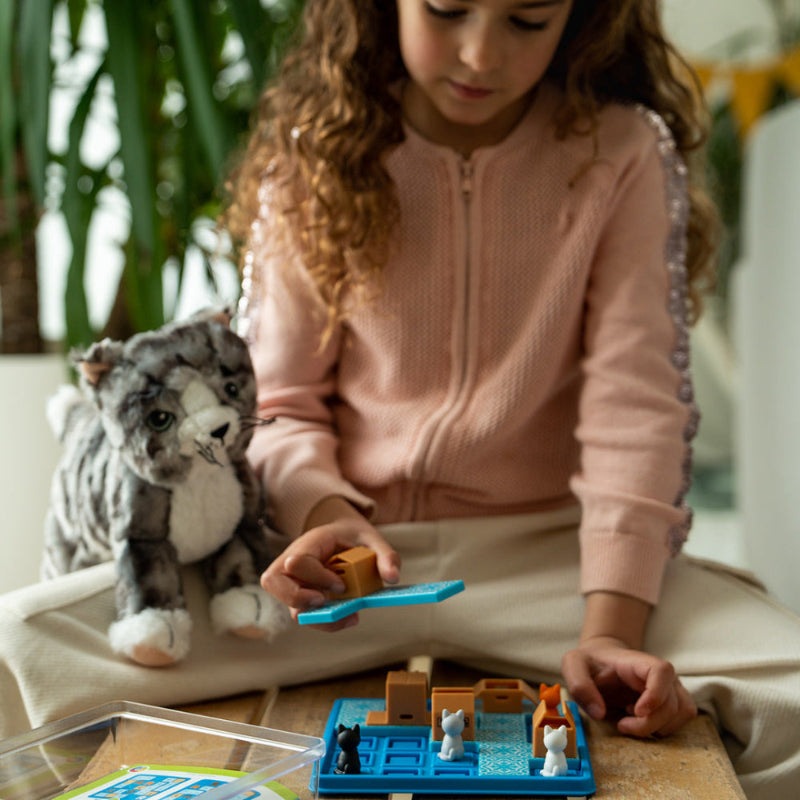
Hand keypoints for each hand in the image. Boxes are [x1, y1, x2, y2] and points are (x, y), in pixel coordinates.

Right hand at [260, 498, 400, 631]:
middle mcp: (291, 562)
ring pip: (287, 605)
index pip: (296, 561)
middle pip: (273, 582)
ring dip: (315, 616)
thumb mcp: (371, 537)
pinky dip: (325, 622)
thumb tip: (392, 578)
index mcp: (308, 543)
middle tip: (324, 601)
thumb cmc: (352, 536)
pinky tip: (349, 618)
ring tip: (346, 616)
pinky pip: (305, 616)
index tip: (341, 584)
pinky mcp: (302, 599)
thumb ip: (385, 554)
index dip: (317, 576)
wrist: (341, 536)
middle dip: (297, 597)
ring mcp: (293, 583)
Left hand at [561, 636, 696, 737]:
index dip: (655, 694)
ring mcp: (670, 687)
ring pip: (680, 713)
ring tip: (631, 719)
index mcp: (637, 662)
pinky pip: (682, 719)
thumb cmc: (590, 662)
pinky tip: (642, 721)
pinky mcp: (673, 700)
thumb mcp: (573, 665)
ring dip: (657, 727)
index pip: (661, 671)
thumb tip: (599, 712)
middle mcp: (661, 674)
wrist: (602, 660)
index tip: (637, 711)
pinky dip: (665, 727)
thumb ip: (579, 684)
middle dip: (647, 724)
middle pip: (670, 703)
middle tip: (621, 725)